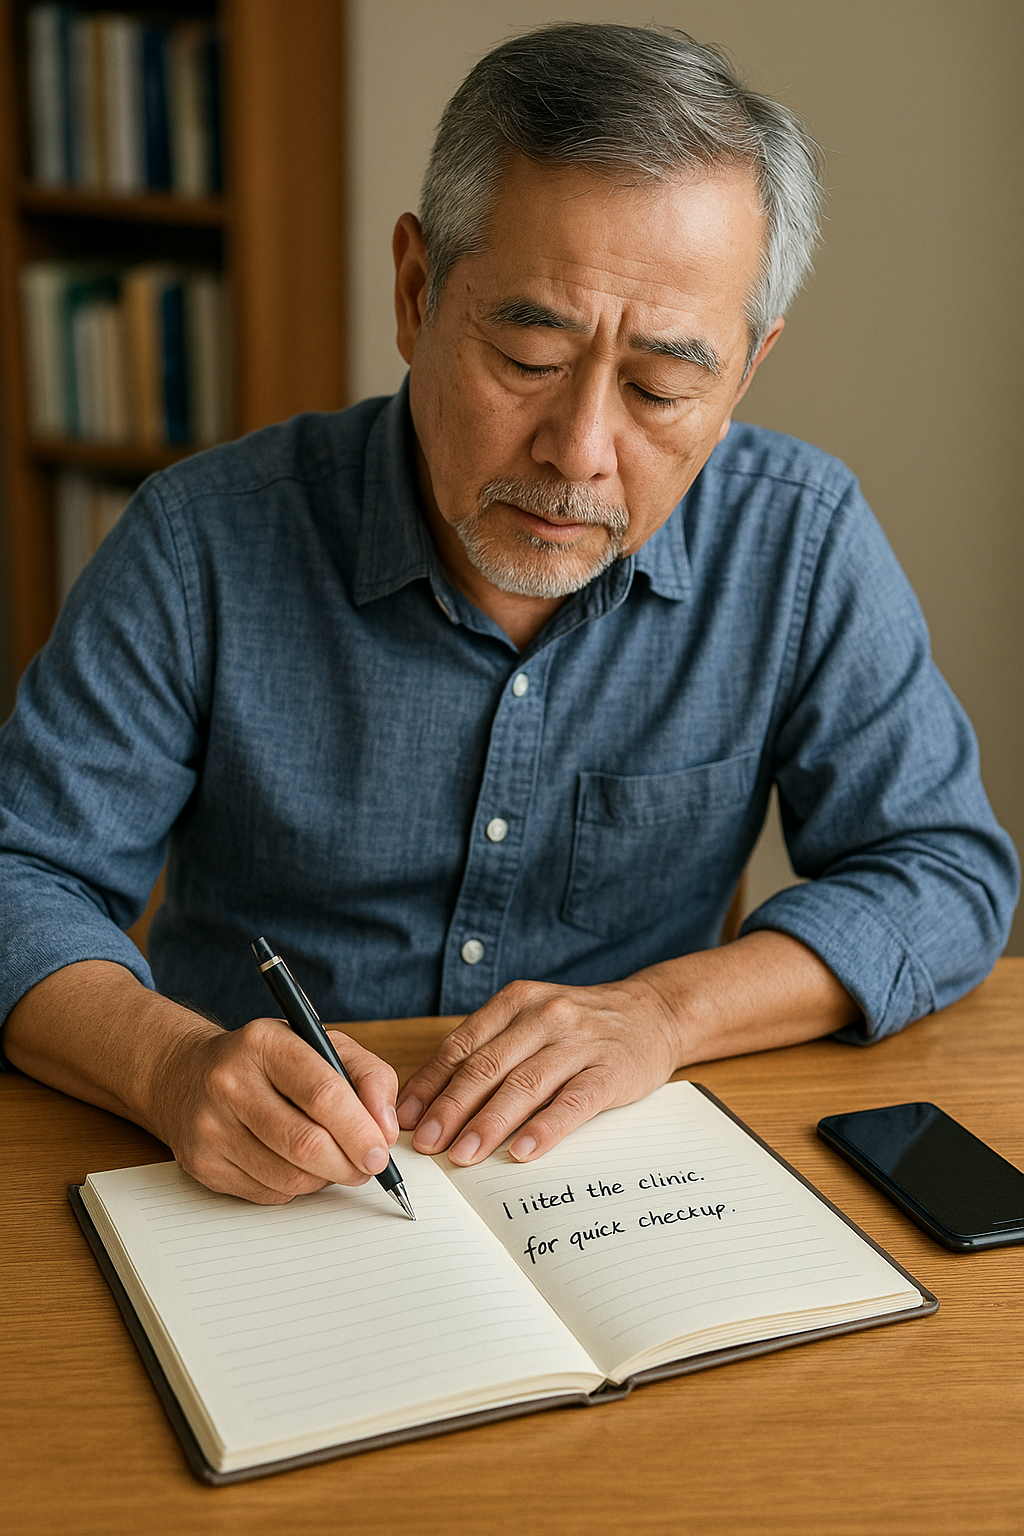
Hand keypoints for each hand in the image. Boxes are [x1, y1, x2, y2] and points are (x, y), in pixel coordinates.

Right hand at [151, 1015, 399, 1202]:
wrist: (188, 1075)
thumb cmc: (268, 1062)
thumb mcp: (321, 1045)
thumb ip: (368, 1076)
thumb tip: (386, 1129)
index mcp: (265, 1043)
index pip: (323, 1093)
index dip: (359, 1130)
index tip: (381, 1151)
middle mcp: (230, 1081)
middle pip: (306, 1143)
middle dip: (348, 1163)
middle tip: (366, 1167)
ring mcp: (210, 1125)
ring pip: (288, 1177)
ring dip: (324, 1179)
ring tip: (332, 1162)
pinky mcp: (201, 1163)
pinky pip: (267, 1194)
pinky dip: (294, 1188)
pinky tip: (294, 1165)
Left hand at [395, 975, 682, 1165]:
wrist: (654, 1012)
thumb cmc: (581, 1026)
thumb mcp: (532, 1020)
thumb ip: (490, 1051)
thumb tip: (433, 1102)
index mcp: (516, 1002)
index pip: (461, 1047)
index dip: (430, 1085)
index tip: (406, 1119)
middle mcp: (544, 1016)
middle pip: (486, 1067)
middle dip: (450, 1109)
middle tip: (427, 1146)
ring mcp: (579, 1042)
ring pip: (524, 1086)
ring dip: (489, 1124)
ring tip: (463, 1155)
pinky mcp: (611, 1070)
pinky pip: (572, 1102)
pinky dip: (545, 1128)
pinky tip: (523, 1152)